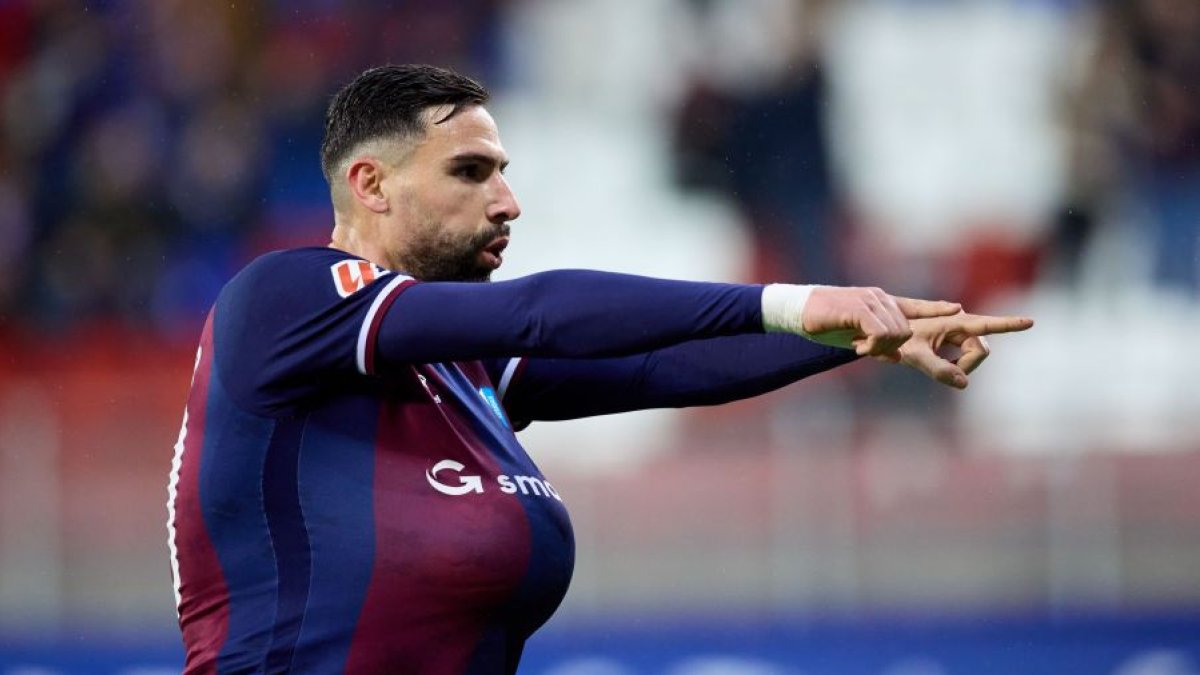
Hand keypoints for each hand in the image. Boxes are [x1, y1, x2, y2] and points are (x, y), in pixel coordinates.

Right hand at [802, 287, 962, 360]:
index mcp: (881, 303)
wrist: (797, 310)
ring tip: (857, 346)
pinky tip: (856, 345)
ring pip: (897, 333)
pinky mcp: (859, 308)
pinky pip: (881, 332)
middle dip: (892, 347)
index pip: (915, 305)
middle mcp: (880, 299)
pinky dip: (873, 344)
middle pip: (907, 330)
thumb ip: (877, 342)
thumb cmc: (823, 322)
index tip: (958, 309)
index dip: (937, 308)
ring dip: (879, 347)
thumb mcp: (855, 333)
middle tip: (865, 350)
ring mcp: (870, 301)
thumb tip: (897, 355)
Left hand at [899, 312, 1033, 388]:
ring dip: (960, 366)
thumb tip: (964, 384)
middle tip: (943, 370)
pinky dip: (956, 365)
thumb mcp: (916, 356)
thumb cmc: (899, 341)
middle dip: (967, 365)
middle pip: (981, 351)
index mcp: (954, 322)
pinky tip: (940, 362)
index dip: (1009, 325)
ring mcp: (960, 332)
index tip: (1030, 322)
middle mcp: (961, 324)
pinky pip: (966, 357)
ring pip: (975, 356)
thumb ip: (938, 369)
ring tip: (936, 363)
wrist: (887, 336)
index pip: (987, 324)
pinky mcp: (956, 339)